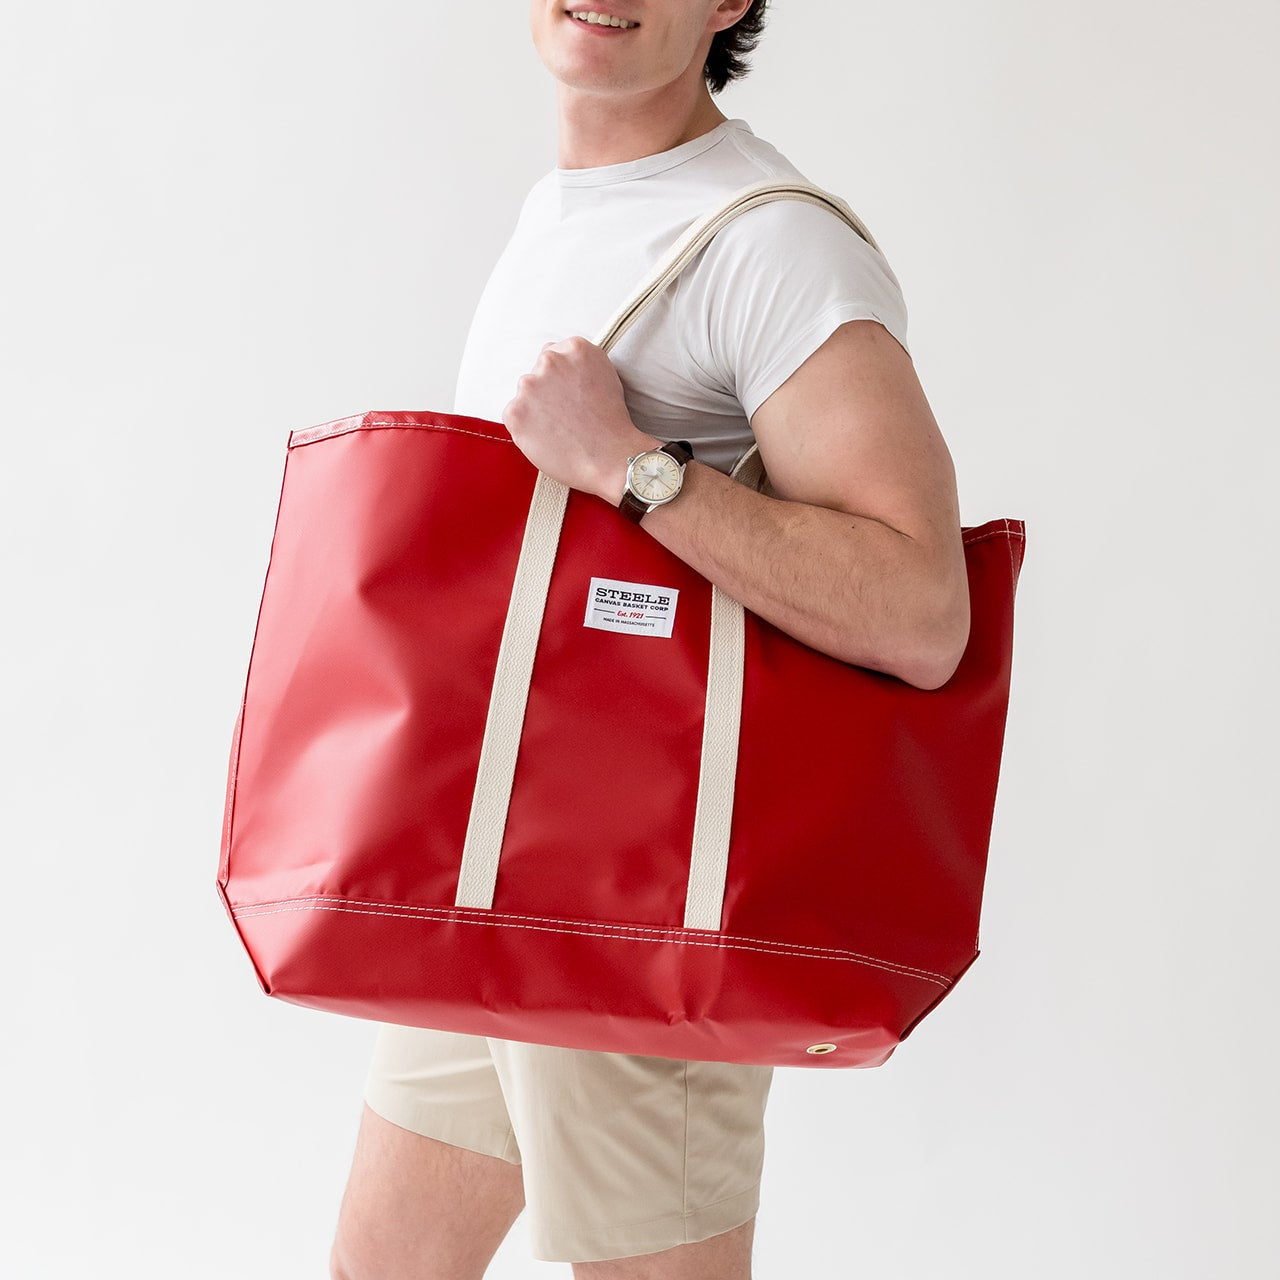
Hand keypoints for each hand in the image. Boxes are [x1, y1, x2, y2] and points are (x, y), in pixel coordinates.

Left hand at [500, 335, 659, 503]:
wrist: (609, 457)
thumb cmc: (612, 424)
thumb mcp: (607, 377)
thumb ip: (579, 365)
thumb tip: (563, 368)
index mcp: (575, 349)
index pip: (553, 353)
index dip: (560, 378)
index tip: (567, 394)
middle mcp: (550, 361)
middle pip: (537, 373)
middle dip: (546, 392)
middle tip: (565, 416)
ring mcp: (530, 386)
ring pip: (525, 396)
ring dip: (535, 409)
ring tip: (559, 429)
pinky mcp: (515, 411)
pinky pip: (514, 417)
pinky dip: (526, 429)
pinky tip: (548, 438)